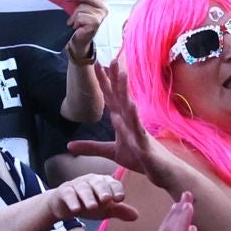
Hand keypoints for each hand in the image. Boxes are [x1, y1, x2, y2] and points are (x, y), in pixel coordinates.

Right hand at [47, 173, 138, 222]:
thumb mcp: (105, 210)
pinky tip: (75, 210)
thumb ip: (119, 211)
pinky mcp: (64, 191)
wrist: (64, 206)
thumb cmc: (88, 205)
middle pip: (98, 183)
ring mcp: (76, 184)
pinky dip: (72, 201)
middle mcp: (90, 180)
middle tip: (106, 199)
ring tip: (92, 207)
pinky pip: (68, 194)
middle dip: (102, 190)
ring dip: (87, 197)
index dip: (116, 189)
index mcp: (103, 182)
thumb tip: (136, 216)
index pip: (112, 183)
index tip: (120, 199)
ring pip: (83, 188)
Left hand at [65, 0, 107, 54]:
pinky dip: (75, 22)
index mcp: (100, 1)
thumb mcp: (80, 7)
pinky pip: (80, 17)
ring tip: (74, 22)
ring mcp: (101, 15)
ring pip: (82, 8)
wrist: (79, 38)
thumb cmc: (79, 22)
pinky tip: (77, 26)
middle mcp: (103, 7)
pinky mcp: (96, 22)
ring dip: (74, 15)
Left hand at [68, 61, 187, 188]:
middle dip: (115, 78)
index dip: (104, 81)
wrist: (161, 171)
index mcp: (123, 120)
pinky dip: (134, 119)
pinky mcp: (145, 143)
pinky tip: (131, 107)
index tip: (96, 63)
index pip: (111, 97)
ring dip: (126, 91)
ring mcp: (139, 130)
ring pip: (130, 107)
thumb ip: (91, 147)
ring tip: (122, 74)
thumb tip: (69, 146)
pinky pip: (138, 129)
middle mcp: (131, 120)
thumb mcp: (111, 153)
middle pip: (121, 96)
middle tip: (111, 58)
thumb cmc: (140, 158)